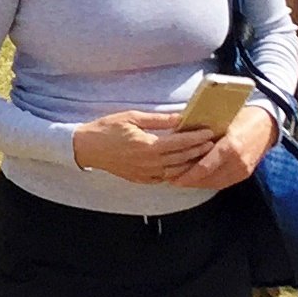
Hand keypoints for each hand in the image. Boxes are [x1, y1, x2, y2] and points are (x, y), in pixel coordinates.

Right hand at [71, 110, 218, 183]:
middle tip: (212, 142)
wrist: (86, 148)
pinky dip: (176, 172)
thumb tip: (180, 117)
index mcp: (149, 146)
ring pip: (177, 170)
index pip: (181, 143)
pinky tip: (182, 165)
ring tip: (202, 154)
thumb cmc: (106, 129)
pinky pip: (165, 177)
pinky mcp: (141, 178)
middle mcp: (150, 163)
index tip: (209, 132)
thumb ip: (158, 120)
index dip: (197, 137)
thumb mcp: (132, 117)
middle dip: (199, 149)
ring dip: (191, 162)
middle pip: (182, 157)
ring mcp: (146, 173)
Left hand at [170, 104, 277, 189]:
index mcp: (230, 146)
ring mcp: (243, 170)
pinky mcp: (245, 174)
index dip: (186, 175)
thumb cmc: (239, 116)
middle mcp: (238, 161)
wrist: (267, 124)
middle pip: (207, 178)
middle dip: (187, 180)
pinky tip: (196, 179)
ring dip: (196, 183)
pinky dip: (208, 182)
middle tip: (169, 178)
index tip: (169, 176)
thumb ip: (200, 132)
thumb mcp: (219, 120)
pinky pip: (223, 182)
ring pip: (214, 183)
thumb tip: (175, 138)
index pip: (204, 167)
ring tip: (179, 179)